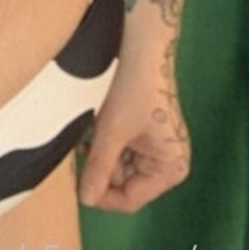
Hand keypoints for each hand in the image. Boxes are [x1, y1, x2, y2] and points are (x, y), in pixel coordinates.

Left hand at [76, 58, 189, 211]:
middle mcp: (169, 164)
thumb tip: (86, 200)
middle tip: (78, 155)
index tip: (77, 186)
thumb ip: (98, 168)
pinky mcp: (147, 135)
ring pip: (119, 166)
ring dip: (101, 155)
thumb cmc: (134, 88)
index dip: (103, 196)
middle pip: (125, 183)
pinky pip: (122, 150)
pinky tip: (94, 129)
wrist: (142, 49)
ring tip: (87, 136)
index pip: (131, 199)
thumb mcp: (113, 131)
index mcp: (171, 169)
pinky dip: (106, 143)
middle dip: (100, 170)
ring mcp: (158, 149)